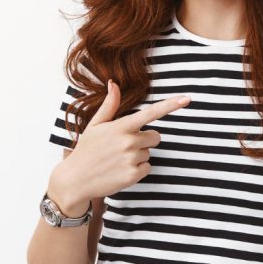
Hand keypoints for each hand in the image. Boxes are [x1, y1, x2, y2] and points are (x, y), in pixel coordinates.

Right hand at [50, 80, 190, 212]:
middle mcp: (128, 141)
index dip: (170, 105)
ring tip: (118, 159)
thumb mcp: (95, 125)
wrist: (76, 179)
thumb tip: (113, 83)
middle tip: (124, 146)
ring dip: (138, 156)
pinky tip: (121, 170)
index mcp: (121, 126)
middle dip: (145, 140)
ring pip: (149, 153)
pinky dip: (138, 170)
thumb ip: (109, 105)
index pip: (151, 113)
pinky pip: (147, 168)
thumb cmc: (86, 150)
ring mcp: (131, 159)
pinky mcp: (133, 175)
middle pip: (155, 136)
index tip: (186, 99)